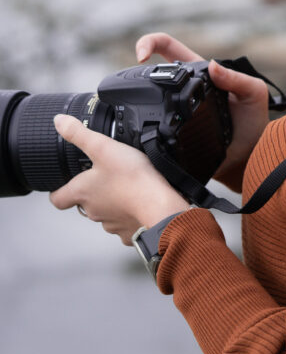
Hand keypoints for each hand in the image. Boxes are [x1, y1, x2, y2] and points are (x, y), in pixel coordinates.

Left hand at [49, 115, 189, 243]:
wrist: (159, 206)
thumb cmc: (132, 179)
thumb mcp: (103, 147)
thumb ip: (79, 134)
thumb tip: (59, 122)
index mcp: (82, 193)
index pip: (57, 199)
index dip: (58, 190)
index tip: (63, 184)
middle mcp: (93, 211)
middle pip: (84, 204)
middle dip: (92, 192)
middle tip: (105, 176)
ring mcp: (111, 223)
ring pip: (106, 213)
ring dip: (112, 202)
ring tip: (126, 186)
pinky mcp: (129, 231)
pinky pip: (126, 223)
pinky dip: (130, 213)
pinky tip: (140, 200)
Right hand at [136, 32, 269, 188]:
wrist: (251, 156)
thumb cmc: (254, 122)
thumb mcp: (253, 93)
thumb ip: (238, 79)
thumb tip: (214, 65)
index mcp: (200, 74)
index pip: (169, 49)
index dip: (151, 44)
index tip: (141, 56)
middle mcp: (183, 90)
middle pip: (150, 73)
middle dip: (136, 73)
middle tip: (133, 82)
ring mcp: (175, 112)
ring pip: (147, 100)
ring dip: (137, 99)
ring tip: (133, 104)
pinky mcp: (171, 134)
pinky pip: (152, 129)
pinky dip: (143, 129)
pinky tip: (140, 132)